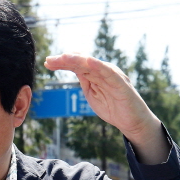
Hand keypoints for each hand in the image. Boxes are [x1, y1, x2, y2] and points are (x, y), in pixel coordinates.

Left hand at [44, 53, 167, 163]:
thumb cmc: (112, 107)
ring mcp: (113, 76)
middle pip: (82, 62)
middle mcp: (104, 71)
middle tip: (49, 60)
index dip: (62, 62)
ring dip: (78, 60)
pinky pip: (109, 73)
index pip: (77, 65)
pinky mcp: (121, 84)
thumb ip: (84, 81)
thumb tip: (73, 69)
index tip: (47, 62)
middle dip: (65, 60)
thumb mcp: (92, 94)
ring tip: (64, 57)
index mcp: (96, 74)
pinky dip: (99, 66)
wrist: (131, 122)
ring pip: (93, 65)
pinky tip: (88, 61)